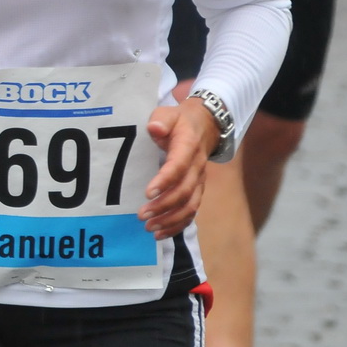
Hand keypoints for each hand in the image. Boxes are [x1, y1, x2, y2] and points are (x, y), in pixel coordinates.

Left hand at [139, 98, 218, 238]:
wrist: (205, 126)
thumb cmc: (179, 121)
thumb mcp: (169, 113)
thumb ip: (161, 119)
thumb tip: (154, 128)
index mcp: (188, 147)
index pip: (178, 167)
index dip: (165, 181)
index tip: (147, 193)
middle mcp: (196, 168)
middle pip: (184, 192)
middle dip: (163, 206)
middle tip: (142, 215)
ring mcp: (198, 181)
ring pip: (190, 206)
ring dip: (170, 220)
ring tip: (149, 228)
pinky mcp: (197, 190)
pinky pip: (191, 211)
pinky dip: (178, 224)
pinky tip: (161, 233)